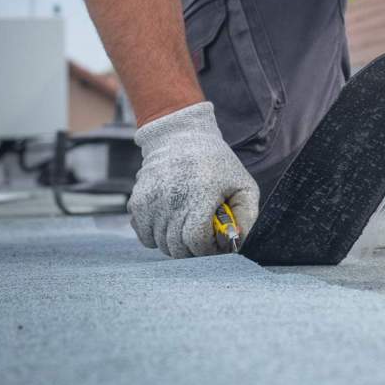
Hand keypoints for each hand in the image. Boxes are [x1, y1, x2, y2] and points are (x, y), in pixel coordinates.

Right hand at [127, 100, 259, 257]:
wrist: (180, 136)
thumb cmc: (215, 163)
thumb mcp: (242, 184)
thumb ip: (247, 217)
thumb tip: (237, 244)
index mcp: (201, 195)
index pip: (197, 242)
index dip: (208, 248)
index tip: (214, 240)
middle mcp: (173, 200)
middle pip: (177, 248)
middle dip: (193, 248)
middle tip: (201, 233)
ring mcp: (152, 201)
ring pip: (160, 245)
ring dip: (174, 242)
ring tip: (186, 223)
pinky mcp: (137, 202)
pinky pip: (144, 236)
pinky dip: (155, 235)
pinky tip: (169, 219)